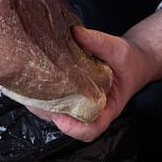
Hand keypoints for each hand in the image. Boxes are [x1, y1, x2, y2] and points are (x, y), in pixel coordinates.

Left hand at [37, 5, 161, 142]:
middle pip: (68, 124)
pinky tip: (34, 81)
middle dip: (48, 114)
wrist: (134, 60)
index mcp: (108, 107)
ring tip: (27, 90)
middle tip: (31, 99)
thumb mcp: (118, 50)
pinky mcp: (73, 94)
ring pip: (59, 114)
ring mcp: (81, 104)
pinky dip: (45, 94)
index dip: (73, 128)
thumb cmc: (129, 61)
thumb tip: (75, 32)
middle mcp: (92, 110)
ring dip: (43, 106)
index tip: (60, 116)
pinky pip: (58, 100)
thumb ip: (98, 42)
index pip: (91, 130)